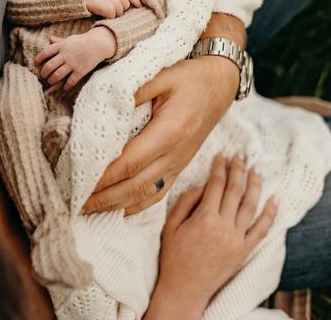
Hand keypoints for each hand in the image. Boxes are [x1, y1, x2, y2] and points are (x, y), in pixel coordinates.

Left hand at [34, 28, 116, 90]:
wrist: (98, 44)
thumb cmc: (83, 41)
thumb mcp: (70, 39)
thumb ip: (59, 41)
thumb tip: (50, 38)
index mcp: (61, 46)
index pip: (45, 52)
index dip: (38, 59)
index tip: (35, 64)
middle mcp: (65, 55)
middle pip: (49, 66)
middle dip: (44, 73)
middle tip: (43, 76)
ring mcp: (73, 63)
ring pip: (57, 75)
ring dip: (52, 80)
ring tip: (50, 82)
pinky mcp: (80, 71)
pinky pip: (71, 81)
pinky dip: (66, 86)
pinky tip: (65, 88)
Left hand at [82, 55, 238, 214]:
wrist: (220, 84)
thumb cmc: (190, 78)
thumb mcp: (163, 75)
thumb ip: (134, 90)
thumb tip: (106, 104)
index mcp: (170, 131)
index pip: (130, 162)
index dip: (105, 176)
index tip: (80, 182)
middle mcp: (175, 154)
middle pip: (135, 185)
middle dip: (104, 198)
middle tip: (75, 203)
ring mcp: (179, 163)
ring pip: (146, 194)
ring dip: (116, 205)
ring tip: (88, 210)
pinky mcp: (179, 166)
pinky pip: (158, 192)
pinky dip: (137, 205)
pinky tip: (119, 210)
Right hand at [86, 0, 140, 17]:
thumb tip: (126, 0)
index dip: (135, 1)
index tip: (139, 6)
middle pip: (126, 6)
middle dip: (120, 8)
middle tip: (108, 7)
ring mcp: (114, 1)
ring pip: (120, 12)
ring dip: (113, 13)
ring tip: (103, 8)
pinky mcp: (110, 8)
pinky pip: (113, 16)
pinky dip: (108, 16)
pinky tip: (101, 11)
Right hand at [145, 155, 276, 319]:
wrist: (184, 289)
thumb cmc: (173, 256)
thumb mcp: (171, 224)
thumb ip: (187, 201)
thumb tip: (204, 184)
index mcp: (204, 218)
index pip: (216, 185)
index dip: (219, 167)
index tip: (221, 155)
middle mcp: (224, 227)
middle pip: (235, 191)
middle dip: (237, 170)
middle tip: (240, 155)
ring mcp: (236, 239)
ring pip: (250, 206)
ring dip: (254, 185)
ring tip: (256, 170)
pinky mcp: (244, 251)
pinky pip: (261, 230)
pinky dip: (270, 214)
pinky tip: (274, 200)